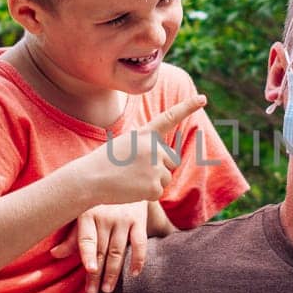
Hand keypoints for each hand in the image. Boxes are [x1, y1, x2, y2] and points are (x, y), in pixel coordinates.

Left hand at [54, 201, 147, 292]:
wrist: (124, 177)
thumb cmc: (98, 201)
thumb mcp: (83, 213)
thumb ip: (73, 236)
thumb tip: (54, 255)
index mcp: (88, 214)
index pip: (87, 238)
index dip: (88, 254)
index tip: (90, 270)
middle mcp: (106, 217)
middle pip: (101, 250)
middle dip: (97, 273)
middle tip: (93, 292)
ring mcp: (124, 219)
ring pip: (118, 251)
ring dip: (113, 272)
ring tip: (107, 289)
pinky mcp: (139, 220)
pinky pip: (140, 243)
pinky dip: (138, 259)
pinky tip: (134, 274)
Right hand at [65, 94, 205, 205]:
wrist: (90, 179)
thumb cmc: (104, 163)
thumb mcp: (126, 144)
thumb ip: (147, 146)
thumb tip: (167, 162)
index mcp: (145, 134)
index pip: (170, 117)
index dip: (188, 106)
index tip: (203, 98)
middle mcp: (154, 148)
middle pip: (171, 160)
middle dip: (159, 167)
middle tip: (135, 170)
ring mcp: (156, 167)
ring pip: (166, 177)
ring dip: (152, 181)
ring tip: (130, 178)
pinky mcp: (155, 186)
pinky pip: (158, 192)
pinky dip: (146, 194)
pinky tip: (131, 189)